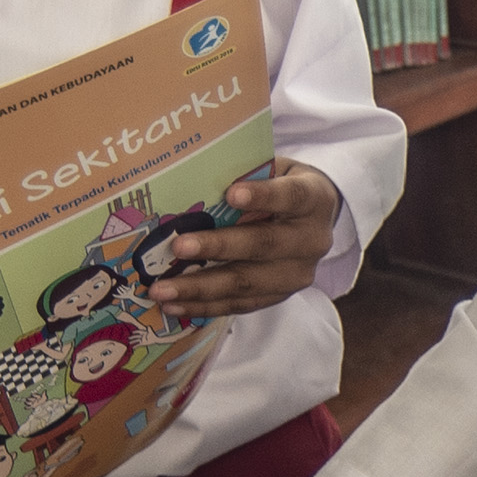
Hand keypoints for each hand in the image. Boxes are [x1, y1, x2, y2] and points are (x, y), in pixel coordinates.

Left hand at [150, 158, 341, 316]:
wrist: (312, 219)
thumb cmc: (280, 185)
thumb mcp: (271, 170)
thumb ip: (244, 174)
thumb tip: (191, 183)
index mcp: (313, 200)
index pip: (291, 196)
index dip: (263, 196)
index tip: (231, 194)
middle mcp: (311, 240)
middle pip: (264, 245)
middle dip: (218, 247)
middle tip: (178, 246)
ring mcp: (296, 274)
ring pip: (247, 283)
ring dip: (200, 287)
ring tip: (162, 290)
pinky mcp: (279, 296)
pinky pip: (239, 304)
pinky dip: (204, 307)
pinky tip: (174, 305)